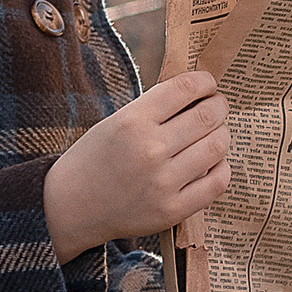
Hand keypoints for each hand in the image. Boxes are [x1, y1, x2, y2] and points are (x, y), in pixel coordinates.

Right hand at [44, 73, 229, 261]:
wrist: (71, 208)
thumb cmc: (96, 159)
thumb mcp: (116, 121)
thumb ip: (155, 108)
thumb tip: (202, 92)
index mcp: (132, 121)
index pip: (185, 88)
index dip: (206, 81)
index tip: (208, 85)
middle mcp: (149, 150)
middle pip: (208, 116)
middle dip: (219, 106)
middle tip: (217, 107)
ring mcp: (162, 183)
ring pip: (217, 146)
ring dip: (221, 134)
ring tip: (212, 135)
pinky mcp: (172, 210)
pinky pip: (217, 182)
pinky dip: (221, 167)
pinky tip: (211, 163)